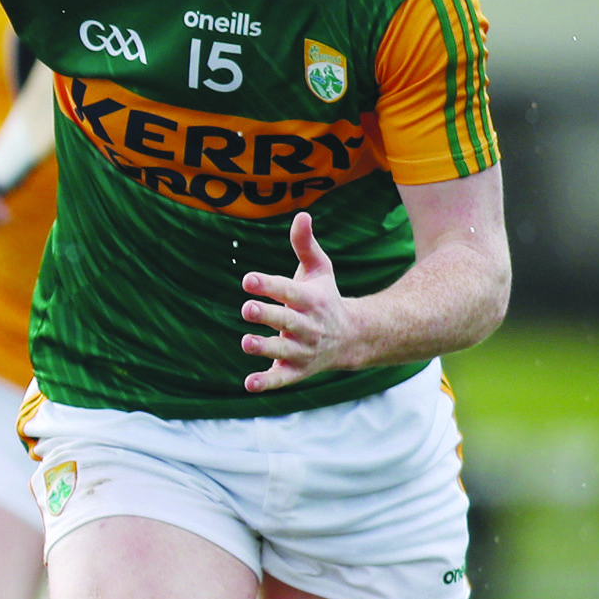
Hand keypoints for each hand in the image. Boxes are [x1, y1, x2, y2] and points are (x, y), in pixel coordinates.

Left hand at [241, 213, 359, 390]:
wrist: (352, 338)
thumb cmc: (325, 298)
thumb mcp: (320, 270)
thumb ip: (305, 245)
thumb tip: (301, 214)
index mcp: (311, 301)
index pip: (288, 291)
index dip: (268, 285)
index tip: (247, 279)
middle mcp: (308, 327)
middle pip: (286, 321)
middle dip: (267, 315)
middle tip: (246, 309)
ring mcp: (303, 351)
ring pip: (283, 351)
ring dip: (265, 348)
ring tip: (246, 342)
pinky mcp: (297, 371)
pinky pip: (282, 380)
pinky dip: (267, 383)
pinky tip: (248, 384)